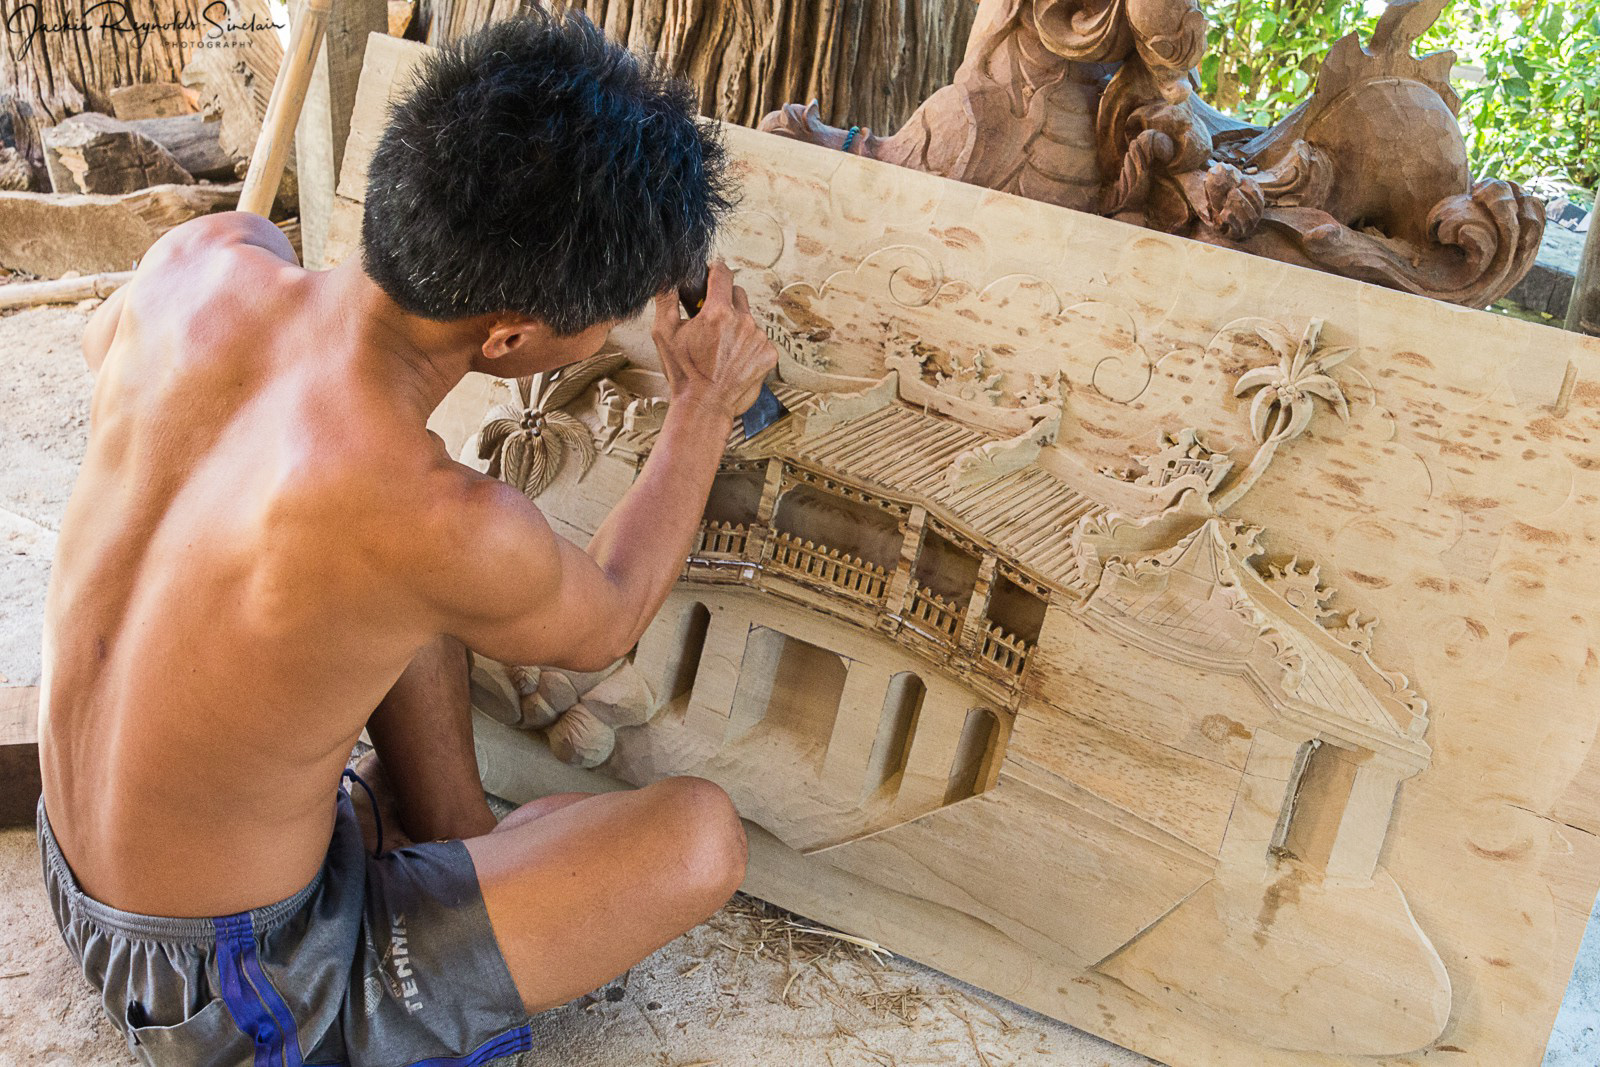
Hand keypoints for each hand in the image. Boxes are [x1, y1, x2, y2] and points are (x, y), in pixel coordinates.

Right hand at [651, 260, 778, 420]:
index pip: (722, 273)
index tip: (711, 274)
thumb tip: (667, 277)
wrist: (704, 406)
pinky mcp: (769, 354)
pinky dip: (748, 344)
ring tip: (720, 347)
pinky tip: (733, 358)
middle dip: (724, 302)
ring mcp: (759, 338)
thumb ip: (666, 299)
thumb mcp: (664, 333)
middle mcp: (743, 322)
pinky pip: (759, 339)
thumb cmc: (684, 373)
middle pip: (737, 294)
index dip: (714, 270)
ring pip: (748, 318)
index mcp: (718, 313)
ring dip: (736, 326)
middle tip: (710, 321)